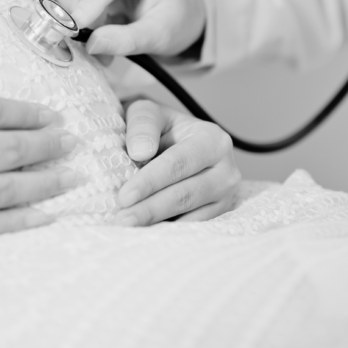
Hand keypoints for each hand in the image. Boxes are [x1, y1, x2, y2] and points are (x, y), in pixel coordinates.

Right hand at [51, 0, 206, 57]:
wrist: (177, 7)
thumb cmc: (174, 19)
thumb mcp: (159, 36)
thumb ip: (127, 41)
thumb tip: (92, 44)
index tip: (76, 27)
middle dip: (90, 20)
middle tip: (103, 49)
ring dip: (84, 16)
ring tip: (108, 30)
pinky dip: (74, 7)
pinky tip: (98, 15)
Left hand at [114, 99, 239, 225]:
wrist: (169, 141)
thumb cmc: (156, 127)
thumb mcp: (147, 112)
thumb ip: (143, 125)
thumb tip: (140, 152)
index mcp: (213, 140)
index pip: (179, 163)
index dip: (151, 181)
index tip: (124, 197)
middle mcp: (226, 170)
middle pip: (186, 194)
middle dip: (151, 209)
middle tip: (121, 220)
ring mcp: (225, 197)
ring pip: (191, 216)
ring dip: (157, 225)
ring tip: (127, 230)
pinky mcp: (216, 215)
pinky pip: (193, 229)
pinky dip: (168, 232)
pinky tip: (144, 234)